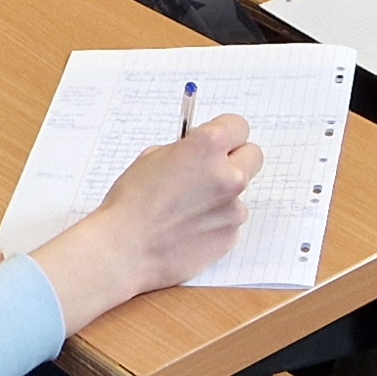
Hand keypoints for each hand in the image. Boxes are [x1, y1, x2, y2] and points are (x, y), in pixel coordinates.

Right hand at [30, 118, 260, 324]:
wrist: (124, 249)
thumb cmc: (131, 202)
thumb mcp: (154, 157)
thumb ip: (188, 150)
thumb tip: (202, 152)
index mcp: (208, 146)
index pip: (238, 126)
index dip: (226, 133)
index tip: (218, 141)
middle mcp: (229, 174)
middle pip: (253, 155)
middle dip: (235, 159)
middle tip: (211, 169)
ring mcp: (233, 208)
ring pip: (239, 192)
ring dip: (222, 195)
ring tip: (187, 208)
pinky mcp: (231, 236)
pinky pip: (230, 221)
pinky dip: (215, 221)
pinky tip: (188, 228)